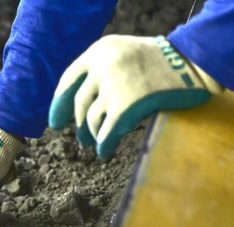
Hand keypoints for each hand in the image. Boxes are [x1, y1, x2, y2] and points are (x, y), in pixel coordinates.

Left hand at [49, 35, 222, 158]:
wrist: (194, 64)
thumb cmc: (160, 63)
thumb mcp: (124, 55)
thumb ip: (99, 73)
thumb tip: (72, 109)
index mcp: (99, 50)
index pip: (68, 80)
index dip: (59, 104)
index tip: (55, 123)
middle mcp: (102, 65)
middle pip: (79, 104)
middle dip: (79, 125)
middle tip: (81, 139)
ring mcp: (113, 86)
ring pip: (91, 121)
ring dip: (93, 135)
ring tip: (97, 142)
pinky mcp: (125, 106)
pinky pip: (106, 134)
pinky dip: (104, 146)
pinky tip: (105, 152)